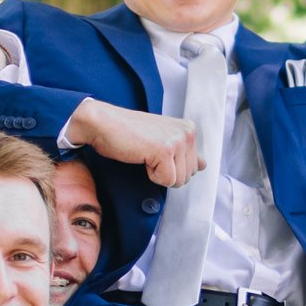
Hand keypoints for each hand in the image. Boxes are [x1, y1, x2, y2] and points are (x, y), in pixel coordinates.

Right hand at [69, 100, 203, 187]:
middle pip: (187, 176)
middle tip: (148, 154)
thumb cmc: (127, 133)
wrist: (102, 124)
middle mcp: (187, 132)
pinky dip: (151, 176)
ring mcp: (177, 140)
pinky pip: (166, 181)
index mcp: (188, 129)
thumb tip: (203, 165)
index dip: (172, 167)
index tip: (155, 152)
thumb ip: (185, 154)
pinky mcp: (165, 150)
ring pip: (178, 181)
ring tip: (145, 154)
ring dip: (158, 174)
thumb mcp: (161, 141)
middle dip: (166, 173)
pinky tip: (141, 157)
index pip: (194, 167)